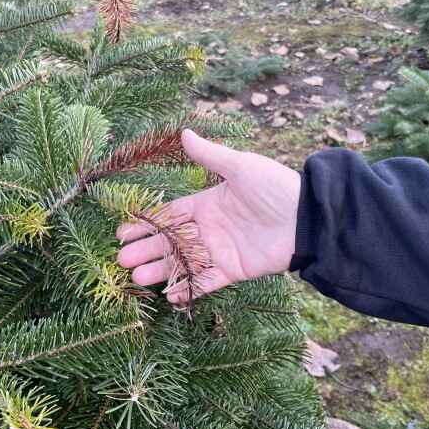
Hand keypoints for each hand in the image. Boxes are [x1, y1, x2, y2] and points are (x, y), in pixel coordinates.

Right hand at [116, 130, 301, 303]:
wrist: (308, 217)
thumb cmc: (276, 187)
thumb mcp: (241, 167)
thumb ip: (211, 155)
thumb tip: (184, 131)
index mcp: (206, 204)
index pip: (168, 215)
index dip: (145, 223)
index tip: (122, 232)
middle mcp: (209, 229)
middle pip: (169, 242)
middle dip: (145, 251)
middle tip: (120, 261)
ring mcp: (219, 251)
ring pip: (182, 264)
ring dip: (160, 272)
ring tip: (136, 280)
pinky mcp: (233, 270)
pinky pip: (206, 282)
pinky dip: (188, 289)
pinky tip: (169, 297)